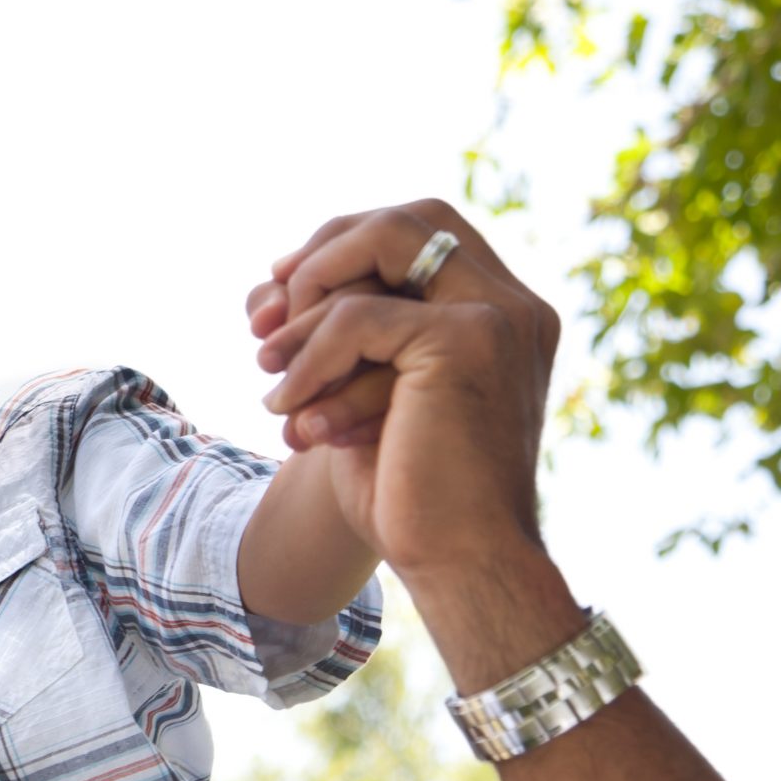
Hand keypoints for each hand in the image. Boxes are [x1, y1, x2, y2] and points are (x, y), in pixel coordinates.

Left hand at [245, 200, 561, 583]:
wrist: (462, 563)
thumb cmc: (413, 495)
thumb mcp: (368, 400)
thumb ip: (346, 338)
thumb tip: (267, 287)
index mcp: (502, 314)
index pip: (423, 230)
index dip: (345, 245)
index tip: (280, 290)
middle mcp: (514, 304)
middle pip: (411, 217)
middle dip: (327, 252)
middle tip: (268, 315)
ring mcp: (499, 315)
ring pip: (381, 251)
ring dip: (307, 314)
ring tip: (272, 379)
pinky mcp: (469, 339)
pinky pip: (359, 317)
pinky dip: (311, 360)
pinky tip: (294, 413)